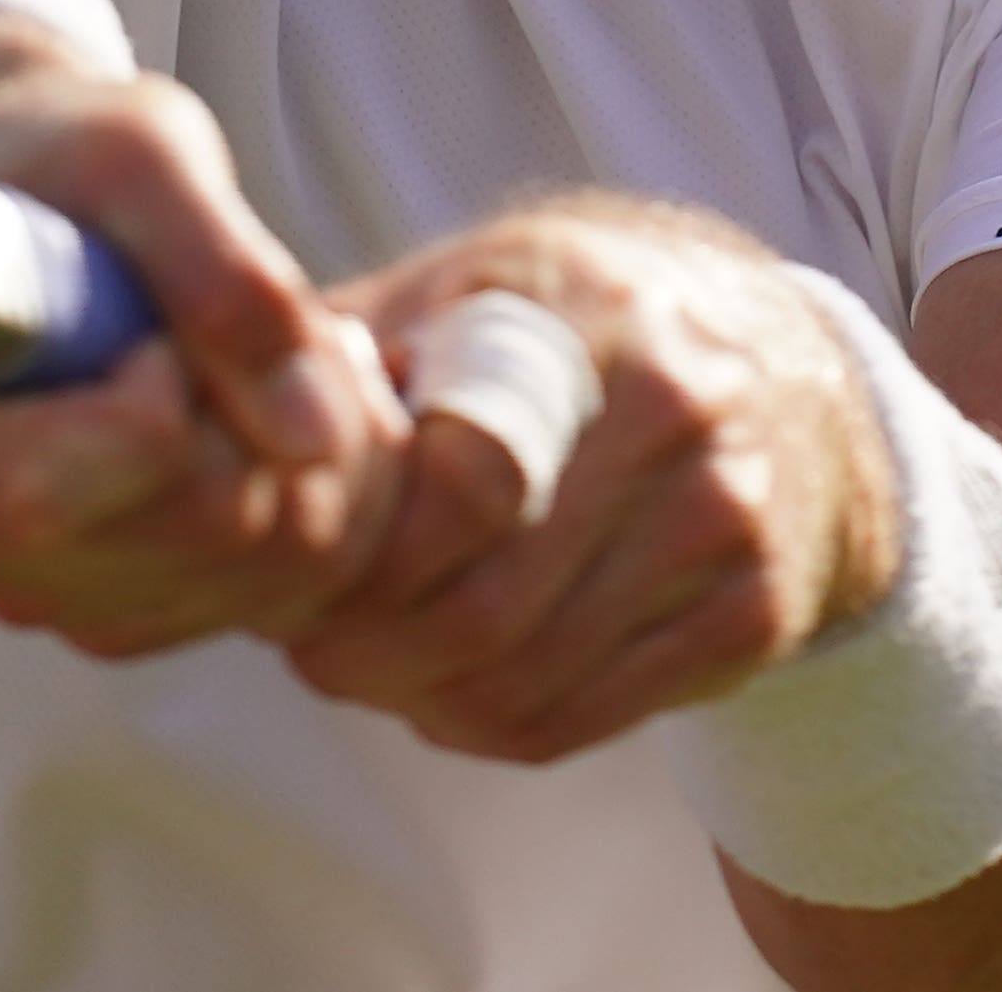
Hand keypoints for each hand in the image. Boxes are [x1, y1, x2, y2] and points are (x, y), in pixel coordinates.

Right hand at [0, 15, 407, 656]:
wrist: (47, 196)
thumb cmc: (67, 161)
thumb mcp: (142, 155)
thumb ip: (223, 271)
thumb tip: (312, 432)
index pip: (32, 491)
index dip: (149, 417)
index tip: (167, 336)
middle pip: (176, 529)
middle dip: (259, 414)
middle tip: (257, 318)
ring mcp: (24, 583)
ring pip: (246, 564)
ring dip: (300, 450)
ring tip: (249, 348)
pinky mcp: (106, 610)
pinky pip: (267, 588)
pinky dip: (305, 496)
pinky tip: (256, 410)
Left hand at [287, 199, 900, 765]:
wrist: (799, 374)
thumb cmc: (592, 321)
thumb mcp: (484, 278)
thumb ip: (356, 337)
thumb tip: (203, 395)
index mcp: (586, 316)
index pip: (452, 480)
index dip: (354, 553)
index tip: (291, 568)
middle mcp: (676, 416)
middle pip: (480, 606)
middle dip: (366, 648)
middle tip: (306, 645)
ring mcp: (725, 526)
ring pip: (523, 678)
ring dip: (414, 697)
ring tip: (364, 664)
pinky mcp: (752, 617)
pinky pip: (583, 717)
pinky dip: (490, 723)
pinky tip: (450, 687)